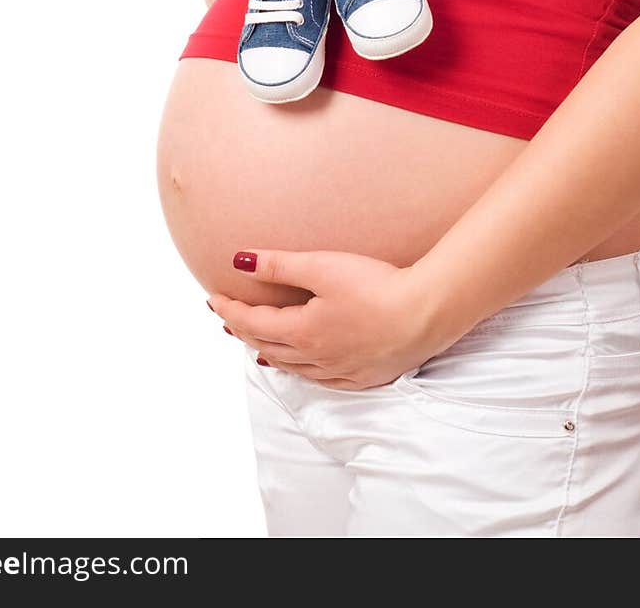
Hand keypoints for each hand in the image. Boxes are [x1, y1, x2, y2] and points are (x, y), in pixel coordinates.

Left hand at [206, 248, 435, 389]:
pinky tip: (301, 365)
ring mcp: (342, 370)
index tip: (212, 298)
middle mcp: (317, 358)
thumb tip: (239, 261)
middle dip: (243, 330)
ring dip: (269, 351)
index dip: (230, 310)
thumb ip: (279, 264)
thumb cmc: (376, 285)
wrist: (427, 312)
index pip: (253, 323)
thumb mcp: (322, 266)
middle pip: (268, 346)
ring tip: (254, 341)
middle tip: (227, 316)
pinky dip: (300, 369)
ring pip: (293, 366)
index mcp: (303, 332)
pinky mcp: (365, 375)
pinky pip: (320, 378)